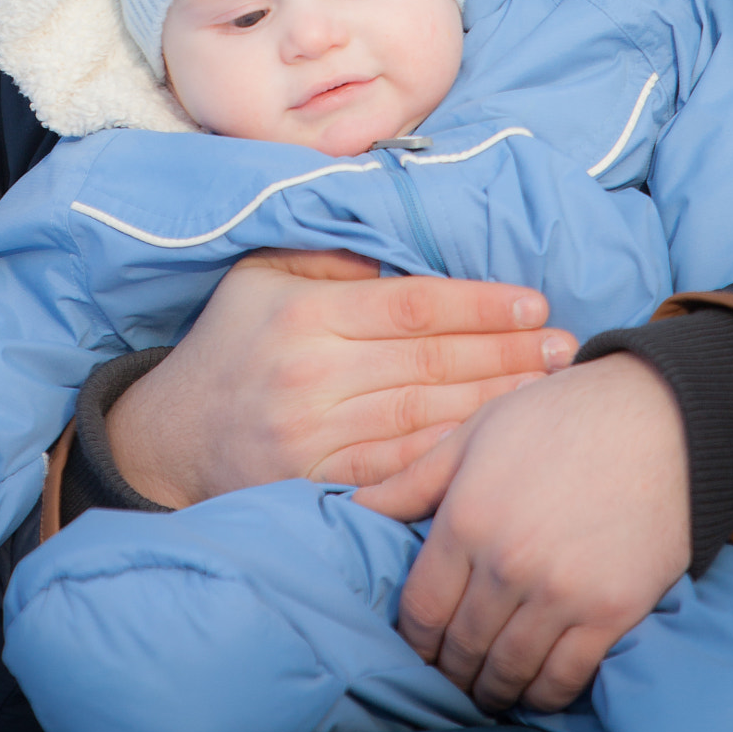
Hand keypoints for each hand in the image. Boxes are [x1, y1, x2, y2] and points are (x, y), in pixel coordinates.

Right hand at [105, 248, 576, 507]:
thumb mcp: (259, 274)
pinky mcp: (317, 483)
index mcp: (304, 312)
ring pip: (425, 418)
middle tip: (564, 345)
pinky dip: (452, 456)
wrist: (168, 438)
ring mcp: (314, 435)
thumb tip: (396, 248)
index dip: (479, 304)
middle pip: (430, 362)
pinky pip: (400, 469)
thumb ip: (329, 256)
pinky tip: (495, 444)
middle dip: (506, 352)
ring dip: (494, 403)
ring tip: (547, 388)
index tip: (532, 302)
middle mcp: (311, 374)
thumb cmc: (229, 343)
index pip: (412, 305)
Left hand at [355, 352, 689, 712]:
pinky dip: (544, 694)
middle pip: (461, 647)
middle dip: (449, 670)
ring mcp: (560, 593)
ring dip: (492, 690)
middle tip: (448, 676)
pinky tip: (534, 688)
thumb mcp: (476, 432)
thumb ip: (415, 479)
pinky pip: (565, 678)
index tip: (417, 646)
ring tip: (486, 690)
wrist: (658, 418)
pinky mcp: (610, 612)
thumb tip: (356, 507)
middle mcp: (507, 563)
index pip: (421, 608)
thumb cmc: (558, 416)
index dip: (413, 638)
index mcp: (467, 517)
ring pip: (509, 671)